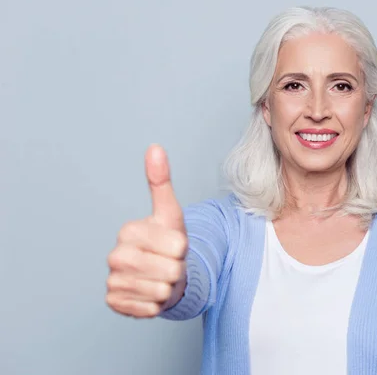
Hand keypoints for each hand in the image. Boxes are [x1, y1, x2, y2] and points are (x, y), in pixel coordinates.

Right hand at [106, 144, 187, 317]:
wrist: (161, 273)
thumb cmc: (167, 242)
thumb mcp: (170, 213)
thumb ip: (161, 182)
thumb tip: (155, 147)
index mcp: (129, 231)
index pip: (177, 246)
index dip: (183, 249)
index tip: (173, 246)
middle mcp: (115, 256)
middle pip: (170, 270)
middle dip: (177, 270)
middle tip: (168, 264)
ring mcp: (113, 281)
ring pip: (161, 291)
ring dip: (168, 288)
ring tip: (160, 277)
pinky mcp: (115, 303)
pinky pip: (150, 309)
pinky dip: (157, 305)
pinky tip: (151, 293)